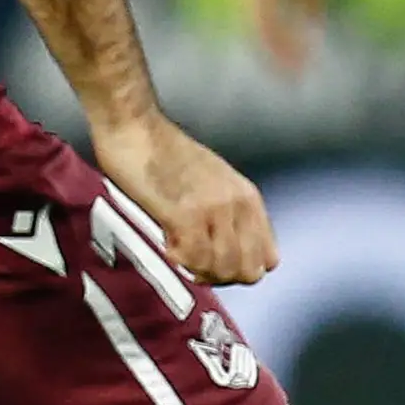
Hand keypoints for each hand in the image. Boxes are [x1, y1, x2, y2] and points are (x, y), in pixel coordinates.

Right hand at [93, 111, 279, 284]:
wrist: (135, 127)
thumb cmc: (164, 154)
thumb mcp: (213, 183)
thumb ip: (227, 214)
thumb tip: (226, 252)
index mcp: (248, 197)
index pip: (268, 258)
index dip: (241, 269)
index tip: (215, 262)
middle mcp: (238, 204)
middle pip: (249, 271)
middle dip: (221, 277)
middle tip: (194, 264)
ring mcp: (215, 210)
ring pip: (224, 269)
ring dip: (199, 270)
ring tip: (179, 252)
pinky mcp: (186, 214)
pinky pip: (195, 259)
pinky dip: (180, 260)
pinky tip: (167, 244)